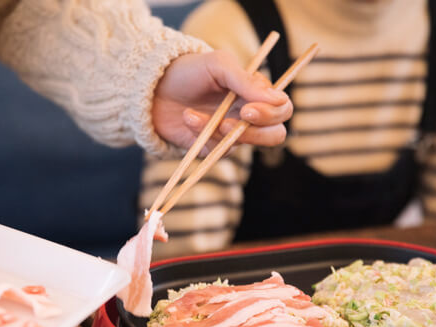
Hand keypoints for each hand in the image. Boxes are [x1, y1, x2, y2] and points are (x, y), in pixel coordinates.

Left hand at [152, 50, 292, 152]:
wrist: (153, 88)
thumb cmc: (189, 71)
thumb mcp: (218, 65)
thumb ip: (246, 81)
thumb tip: (278, 99)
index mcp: (256, 93)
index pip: (282, 109)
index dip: (271, 113)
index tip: (248, 109)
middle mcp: (248, 115)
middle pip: (274, 135)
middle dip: (254, 133)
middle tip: (228, 123)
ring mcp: (230, 133)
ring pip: (240, 145)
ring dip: (215, 131)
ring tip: (190, 114)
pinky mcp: (211, 147)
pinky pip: (217, 152)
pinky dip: (200, 136)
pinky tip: (186, 119)